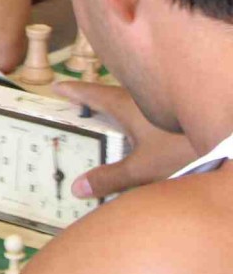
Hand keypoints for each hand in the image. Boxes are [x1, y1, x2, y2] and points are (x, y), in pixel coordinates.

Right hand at [53, 81, 197, 198]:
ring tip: (109, 114)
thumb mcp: (144, 169)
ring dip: (118, 104)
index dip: (73, 90)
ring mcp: (163, 102)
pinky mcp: (181, 110)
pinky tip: (146, 126)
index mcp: (128, 105)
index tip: (57, 85)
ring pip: (134, 99)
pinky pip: (150, 105)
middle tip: (79, 101)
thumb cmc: (184, 148)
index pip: (92, 93)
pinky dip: (139, 112)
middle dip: (95, 97)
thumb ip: (110, 179)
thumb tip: (75, 188)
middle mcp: (143, 98)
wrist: (228, 136)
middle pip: (112, 93)